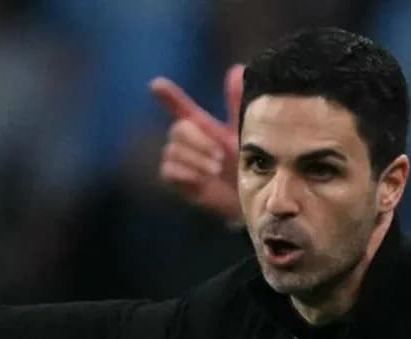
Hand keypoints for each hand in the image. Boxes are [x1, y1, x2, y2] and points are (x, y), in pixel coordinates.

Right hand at [150, 65, 243, 222]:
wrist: (254, 196)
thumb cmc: (250, 161)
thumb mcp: (245, 132)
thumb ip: (238, 104)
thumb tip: (237, 69)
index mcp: (203, 126)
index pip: (180, 107)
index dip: (169, 96)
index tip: (157, 85)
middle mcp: (189, 141)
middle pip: (177, 130)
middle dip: (198, 141)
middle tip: (220, 155)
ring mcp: (182, 161)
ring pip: (173, 151)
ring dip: (196, 159)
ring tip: (217, 168)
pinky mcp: (178, 180)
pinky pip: (169, 170)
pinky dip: (187, 173)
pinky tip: (204, 180)